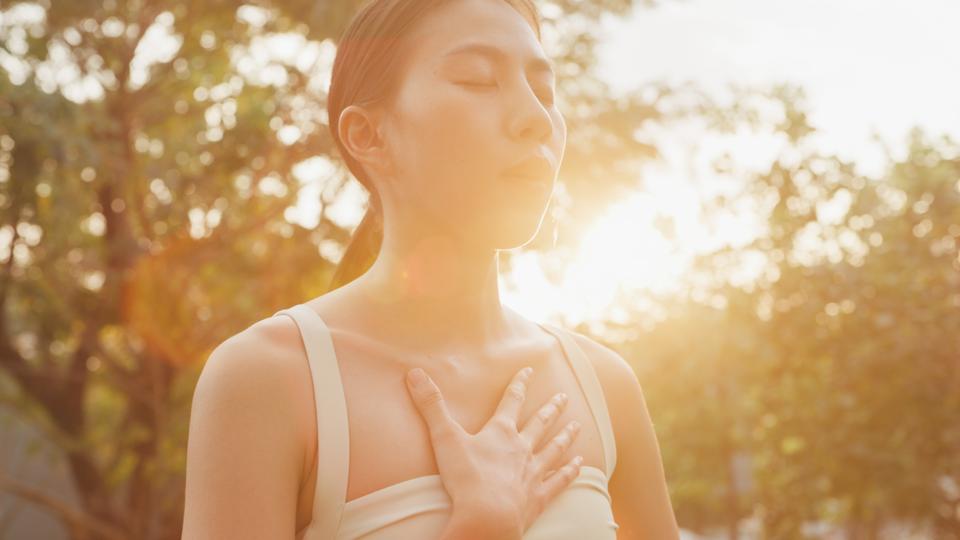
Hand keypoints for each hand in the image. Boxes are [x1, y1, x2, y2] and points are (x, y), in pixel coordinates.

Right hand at [405, 366, 583, 533]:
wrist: (488, 516)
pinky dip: (570, 471)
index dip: (520, 384)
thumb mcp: (444, 438)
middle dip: (551, 408)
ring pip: (554, 449)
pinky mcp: (538, 497)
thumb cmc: (466, 478)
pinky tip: (579, 464)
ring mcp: (533, 473)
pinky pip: (559, 481)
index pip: (512, 400)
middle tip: (564, 397)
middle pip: (540, 423)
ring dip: (565, 436)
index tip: (530, 370)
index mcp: (500, 432)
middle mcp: (522, 448)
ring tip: (577, 426)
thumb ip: (431, 406)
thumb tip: (414, 373)